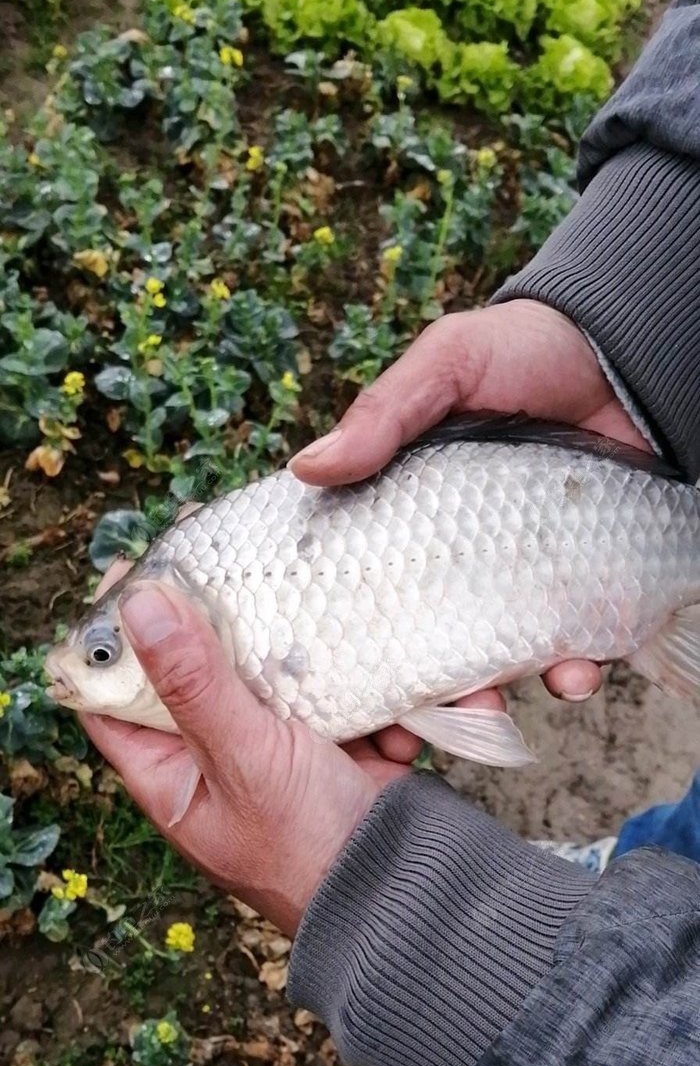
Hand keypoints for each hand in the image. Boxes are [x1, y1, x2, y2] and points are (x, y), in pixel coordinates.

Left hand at [81, 579, 432, 935]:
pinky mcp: (342, 748)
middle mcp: (222, 761)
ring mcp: (285, 753)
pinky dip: (379, 708)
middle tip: (236, 561)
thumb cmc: (308, 849)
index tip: (135, 572)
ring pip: (284, 675)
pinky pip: (351, 701)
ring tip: (340, 639)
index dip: (117, 640)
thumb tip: (139, 605)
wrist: (409, 896)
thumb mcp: (246, 760)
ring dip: (320, 661)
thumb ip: (196, 684)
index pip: (118, 700)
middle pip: (204, 672)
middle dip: (229, 623)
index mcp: (173, 776)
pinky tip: (397, 730)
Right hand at [290, 300, 650, 761]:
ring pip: (498, 659)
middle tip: (417, 712)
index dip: (351, 633)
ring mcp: (523, 577)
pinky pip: (573, 646)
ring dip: (496, 694)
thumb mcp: (446, 364)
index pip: (369, 584)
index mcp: (410, 514)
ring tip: (497, 704)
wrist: (626, 357)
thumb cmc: (524, 354)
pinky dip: (572, 672)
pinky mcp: (583, 586)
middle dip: (421, 687)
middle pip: (428, 640)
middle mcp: (462, 558)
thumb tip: (306, 470)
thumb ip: (385, 415)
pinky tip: (573, 674)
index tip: (330, 675)